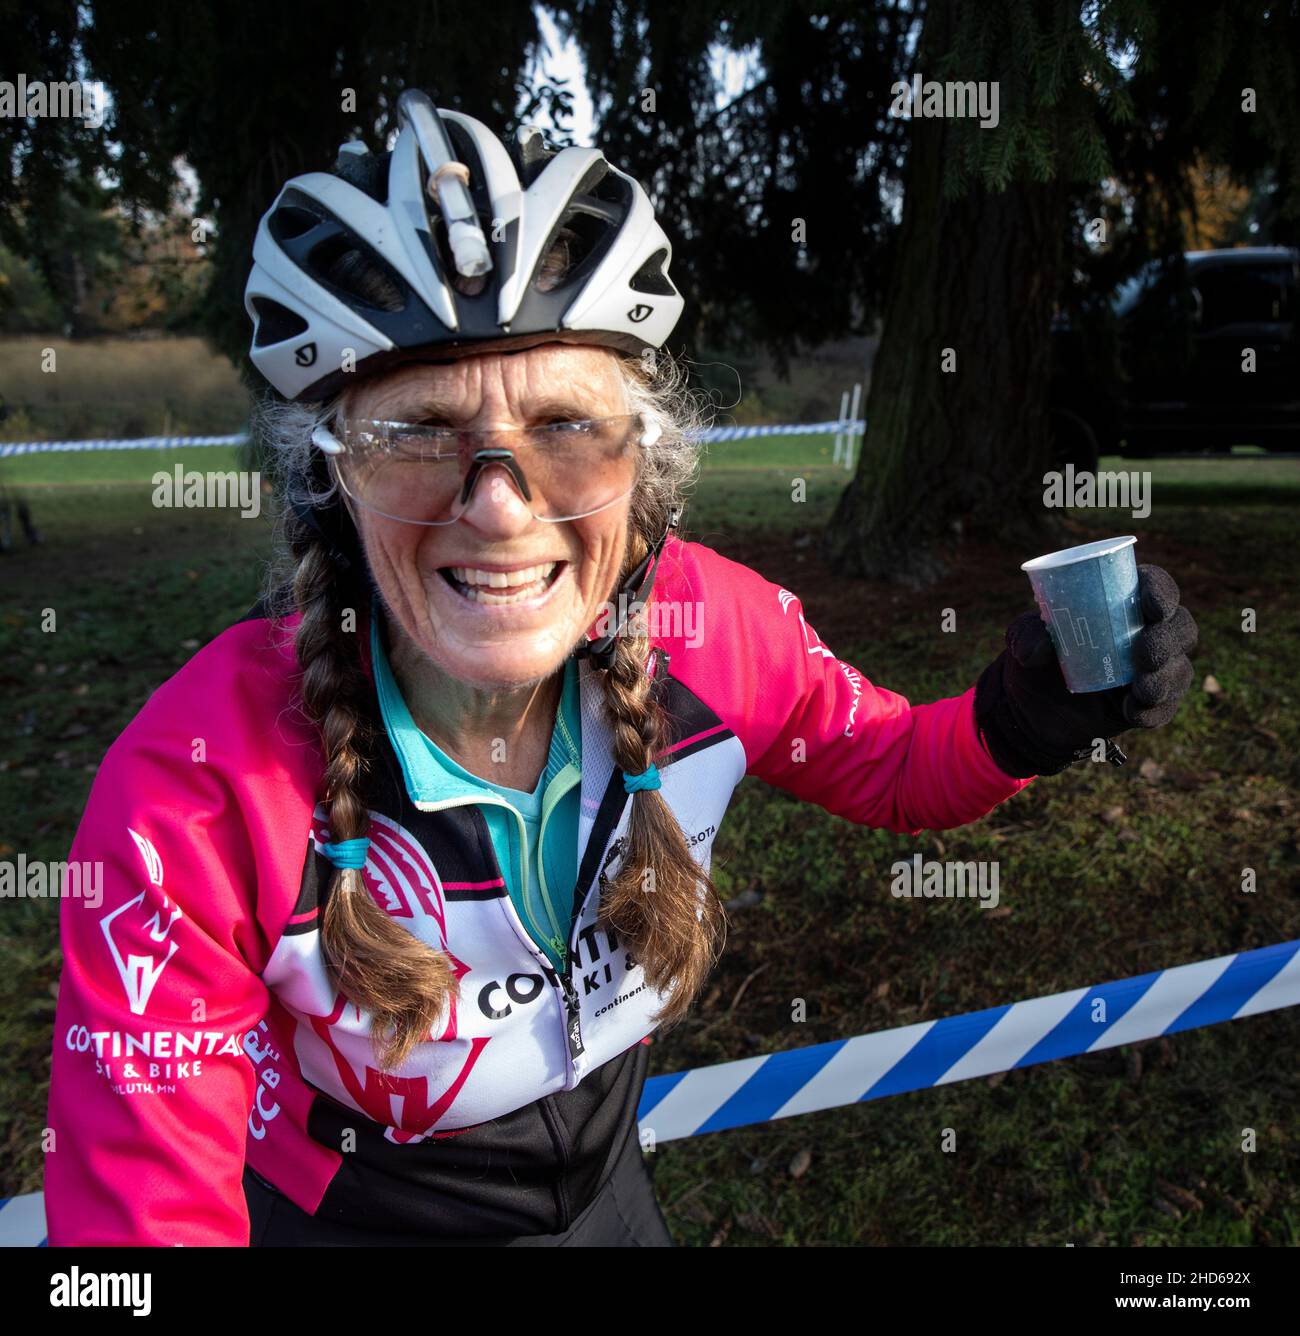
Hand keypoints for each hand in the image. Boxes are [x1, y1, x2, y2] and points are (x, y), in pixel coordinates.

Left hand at [973, 564, 1198, 777]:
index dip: (1161, 590)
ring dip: (1165, 677)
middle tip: (1145, 653)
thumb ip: (1026, 636)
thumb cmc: (1033, 661)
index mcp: (1121, 605)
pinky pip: (1166, 707)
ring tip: (1141, 688)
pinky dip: (1154, 710)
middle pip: (1180, 626)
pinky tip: (1133, 713)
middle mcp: (1145, 633)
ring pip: (1179, 667)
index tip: (1152, 605)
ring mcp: (1151, 670)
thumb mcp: (1021, 641)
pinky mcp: (1149, 704)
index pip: (1154, 586)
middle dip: (1169, 638)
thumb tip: (1038, 649)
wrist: (1030, 712)